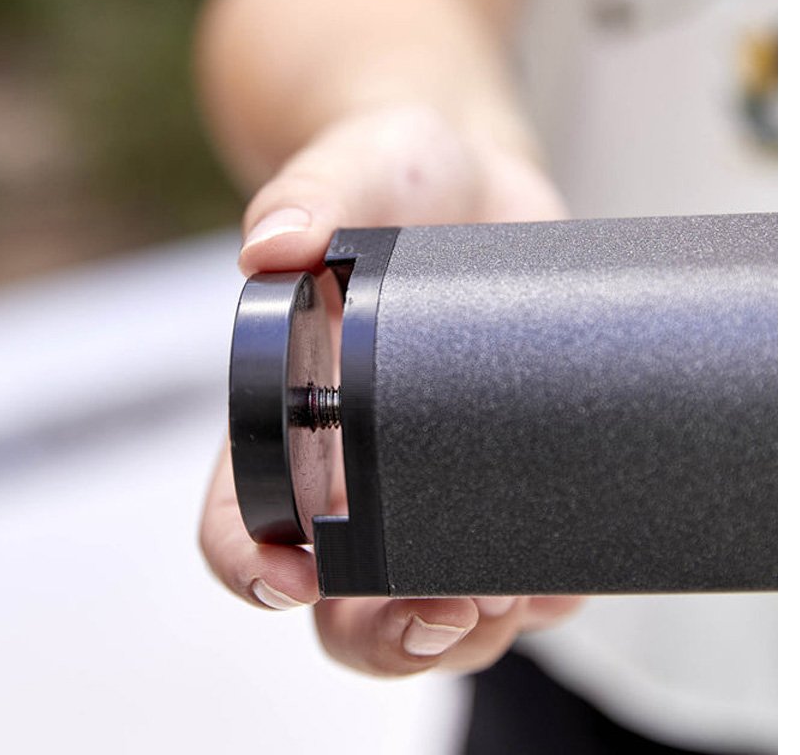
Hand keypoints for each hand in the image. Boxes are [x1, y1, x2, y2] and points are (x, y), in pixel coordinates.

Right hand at [200, 104, 581, 675]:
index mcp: (288, 423)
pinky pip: (520, 574)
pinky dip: (540, 593)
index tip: (295, 576)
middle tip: (439, 607)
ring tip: (513, 591)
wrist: (480, 186)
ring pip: (433, 613)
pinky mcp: (503, 481)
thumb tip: (273, 246)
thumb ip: (307, 198)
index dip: (252, 564)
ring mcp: (432, 488)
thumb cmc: (395, 179)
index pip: (240, 522)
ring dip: (469, 631)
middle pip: (341, 607)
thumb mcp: (353, 168)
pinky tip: (559, 573)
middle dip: (383, 632)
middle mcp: (353, 476)